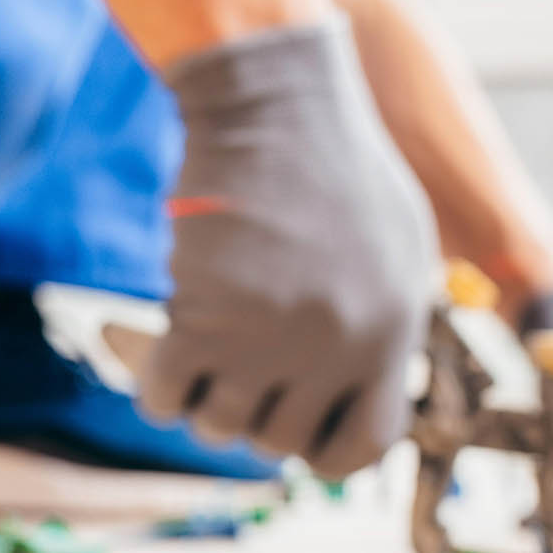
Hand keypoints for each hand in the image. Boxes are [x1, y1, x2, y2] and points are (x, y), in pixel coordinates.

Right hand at [140, 19, 437, 478]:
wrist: (274, 102)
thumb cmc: (333, 165)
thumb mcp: (397, 247)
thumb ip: (383, 325)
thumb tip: (359, 397)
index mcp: (393, 332)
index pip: (365, 446)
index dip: (323, 450)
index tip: (297, 424)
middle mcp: (338, 345)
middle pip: (279, 442)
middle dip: (251, 417)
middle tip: (236, 373)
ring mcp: (269, 335)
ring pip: (218, 427)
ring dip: (201, 400)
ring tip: (202, 353)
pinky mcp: (203, 314)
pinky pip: (165, 398)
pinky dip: (155, 388)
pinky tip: (161, 355)